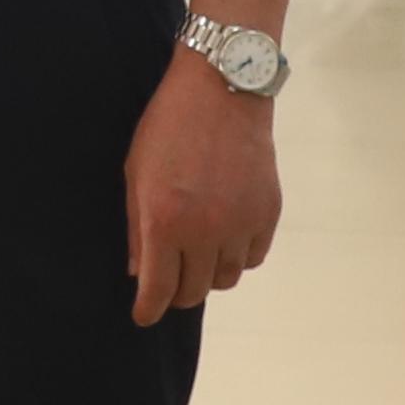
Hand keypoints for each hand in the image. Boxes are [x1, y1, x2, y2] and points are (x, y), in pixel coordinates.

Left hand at [124, 57, 278, 324]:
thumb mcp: (136, 173)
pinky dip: (238, 255)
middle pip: (194, 291)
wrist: (223, 88)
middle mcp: (206, 231)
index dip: (148, 310)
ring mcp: (241, 224)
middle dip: (176, 291)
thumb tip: (139, 272)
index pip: (158, 290)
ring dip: (208, 273)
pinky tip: (225, 236)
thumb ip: (136, 228)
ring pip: (226, 279)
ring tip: (198, 251)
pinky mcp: (268, 213)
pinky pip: (253, 257)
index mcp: (165, 222)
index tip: (143, 316)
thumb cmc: (168, 126)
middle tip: (169, 277)